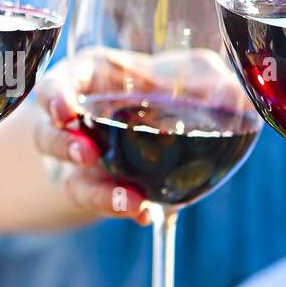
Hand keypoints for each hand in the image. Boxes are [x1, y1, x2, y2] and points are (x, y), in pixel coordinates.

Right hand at [32, 48, 245, 223]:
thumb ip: (208, 77)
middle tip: (88, 152)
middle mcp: (76, 122)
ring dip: (94, 190)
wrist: (170, 128)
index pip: (56, 84)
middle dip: (64, 146)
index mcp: (87, 80)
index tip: (63, 109)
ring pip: (71, 179)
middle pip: (49, 135)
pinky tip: (148, 214)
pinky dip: (123, 209)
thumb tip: (236, 97)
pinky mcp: (99, 188)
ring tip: (127, 199)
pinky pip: (101, 203)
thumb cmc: (171, 88)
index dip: (53, 96)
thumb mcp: (190, 72)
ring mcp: (83, 160)